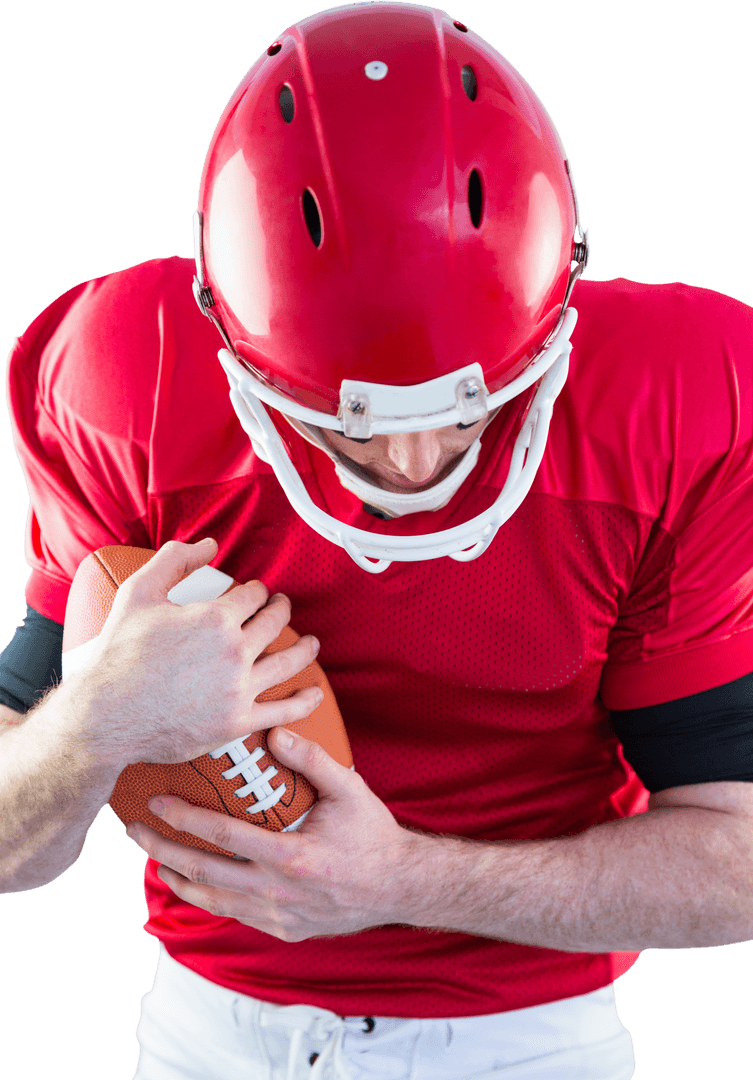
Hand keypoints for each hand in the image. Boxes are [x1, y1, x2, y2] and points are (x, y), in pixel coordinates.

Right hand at [74, 539, 321, 767]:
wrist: (103, 714)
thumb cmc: (117, 654)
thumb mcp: (139, 593)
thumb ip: (175, 560)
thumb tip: (209, 545)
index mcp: (215, 618)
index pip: (253, 596)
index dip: (258, 591)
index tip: (257, 592)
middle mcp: (234, 652)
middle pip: (274, 624)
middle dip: (281, 611)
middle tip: (282, 609)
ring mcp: (238, 689)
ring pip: (288, 663)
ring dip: (304, 650)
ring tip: (311, 645)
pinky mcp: (237, 722)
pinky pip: (282, 711)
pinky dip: (302, 702)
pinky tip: (313, 694)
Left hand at [124, 725, 418, 940]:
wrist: (399, 885)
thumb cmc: (372, 834)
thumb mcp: (349, 789)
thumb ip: (312, 760)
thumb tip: (274, 734)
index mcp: (292, 857)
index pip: (222, 836)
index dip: (184, 818)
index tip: (156, 802)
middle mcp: (279, 893)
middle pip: (203, 873)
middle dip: (162, 849)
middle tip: (134, 830)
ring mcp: (279, 917)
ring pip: (212, 901)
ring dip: (177, 878)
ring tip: (152, 857)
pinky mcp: (282, 930)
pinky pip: (234, 915)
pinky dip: (206, 898)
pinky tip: (193, 883)